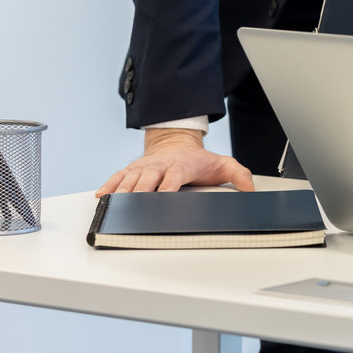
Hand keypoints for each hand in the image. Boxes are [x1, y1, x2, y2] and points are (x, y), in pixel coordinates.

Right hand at [95, 128, 254, 195]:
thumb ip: (239, 174)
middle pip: (148, 178)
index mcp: (182, 165)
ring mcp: (146, 166)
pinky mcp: (134, 169)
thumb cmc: (200, 160)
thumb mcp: (223, 164)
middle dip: (141, 193)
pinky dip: (110, 186)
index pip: (174, 176)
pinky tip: (102, 197)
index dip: (167, 187)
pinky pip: (119, 177)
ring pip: (131, 178)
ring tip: (114, 206)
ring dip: (122, 192)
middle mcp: (161, 164)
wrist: (179, 144)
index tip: (162, 198)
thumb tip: (251, 189)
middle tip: (133, 208)